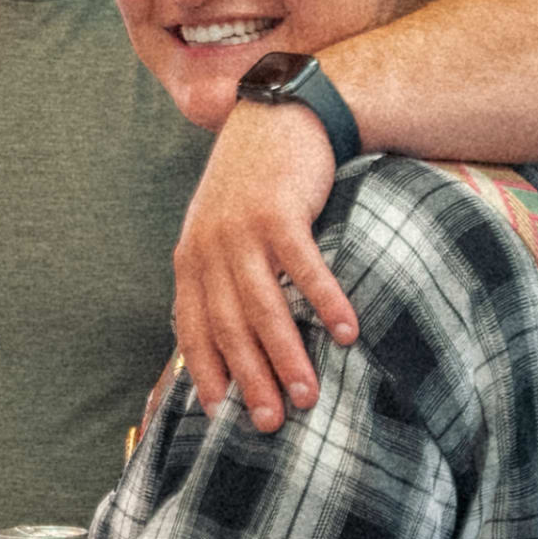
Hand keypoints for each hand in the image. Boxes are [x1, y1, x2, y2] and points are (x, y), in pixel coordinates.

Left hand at [174, 99, 352, 431]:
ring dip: (287, 354)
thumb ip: (219, 278)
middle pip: (229, 327)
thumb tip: (230, 342)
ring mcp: (242, 229)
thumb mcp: (220, 229)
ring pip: (263, 306)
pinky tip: (346, 332)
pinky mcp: (279, 212)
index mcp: (191, 258)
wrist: (276, 115)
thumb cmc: (253, 184)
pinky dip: (325, 302)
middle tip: (273, 422)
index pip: (192, 328)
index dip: (206, 373)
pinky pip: (303, 267)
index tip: (221, 417)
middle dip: (251, 380)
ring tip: (308, 393)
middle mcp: (210, 247)